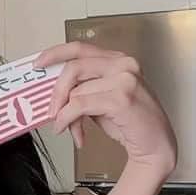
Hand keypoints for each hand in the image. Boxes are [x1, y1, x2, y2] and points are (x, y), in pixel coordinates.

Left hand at [32, 41, 177, 176]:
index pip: (80, 48)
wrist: (156, 146)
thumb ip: (83, 89)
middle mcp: (123, 65)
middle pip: (73, 68)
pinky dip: (68, 119)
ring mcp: (124, 80)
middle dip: (56, 92)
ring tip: (66, 127)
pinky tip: (73, 132)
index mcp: (119, 60)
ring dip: (64, 114)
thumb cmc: (132, 122)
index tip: (39, 63)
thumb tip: (55, 93)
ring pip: (76, 91)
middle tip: (50, 110)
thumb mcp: (103, 99)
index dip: (56, 53)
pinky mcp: (121, 98)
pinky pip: (79, 105)